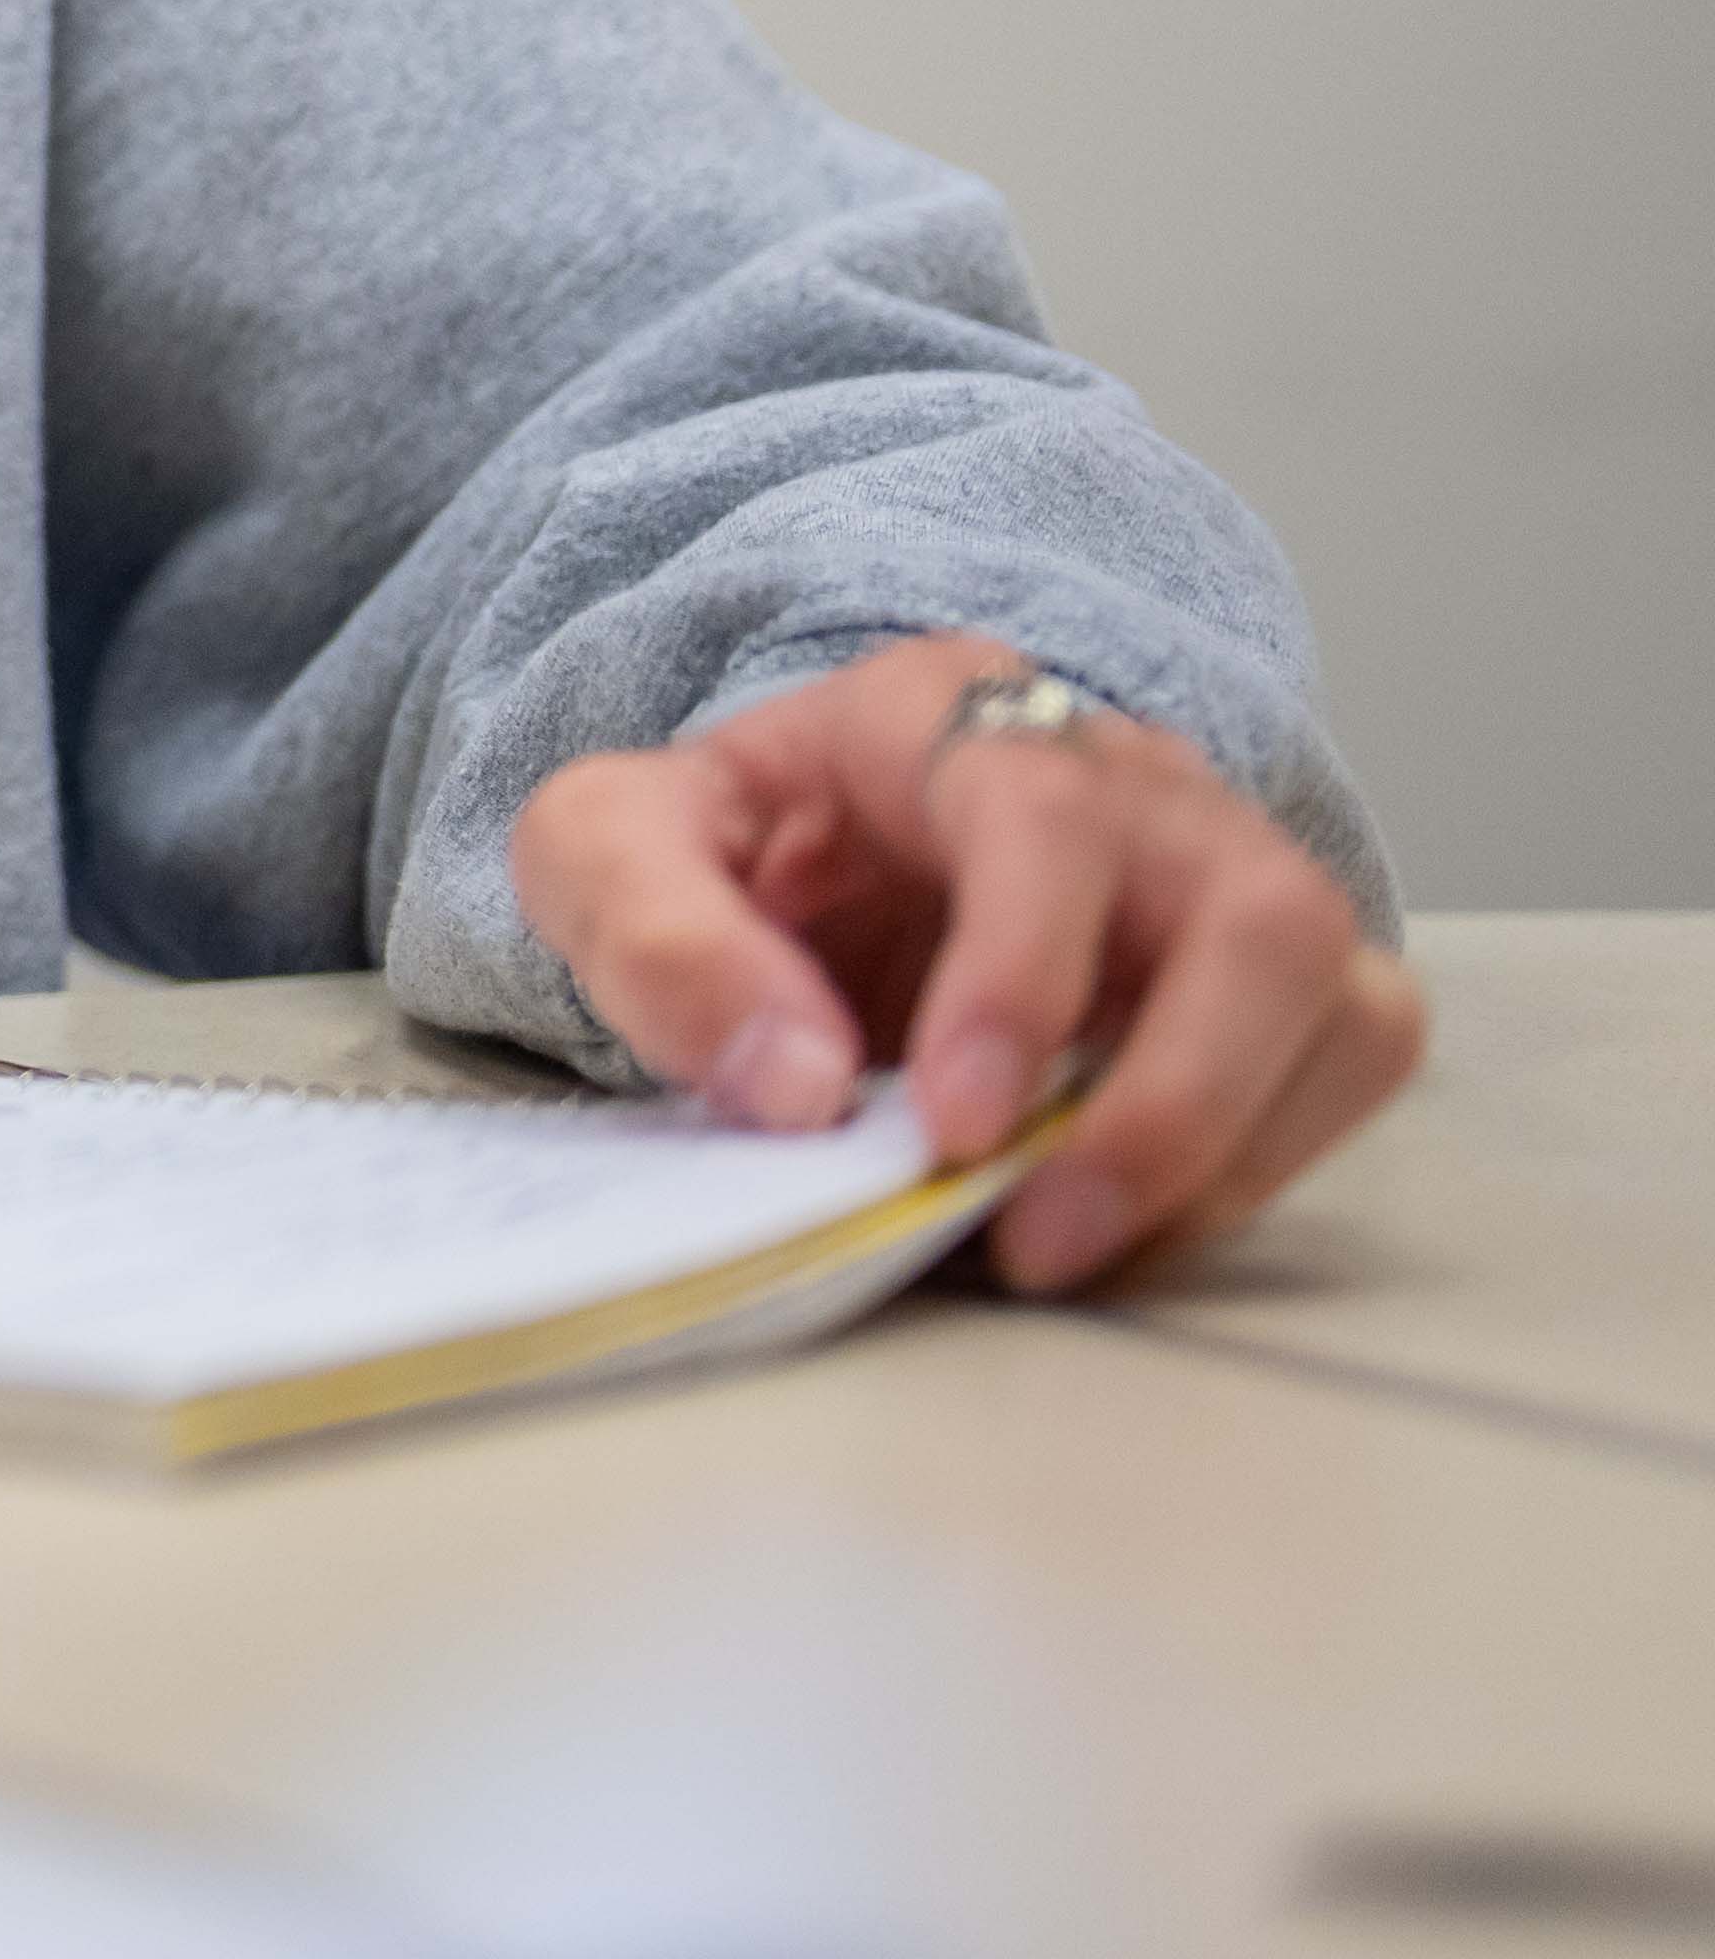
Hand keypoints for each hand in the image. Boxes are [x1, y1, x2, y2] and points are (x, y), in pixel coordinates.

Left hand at [510, 636, 1425, 1290]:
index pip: (1044, 809)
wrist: (787, 870)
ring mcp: (1223, 870)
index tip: (950, 1126)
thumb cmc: (720, 849)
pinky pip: (1353, 1058)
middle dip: (1168, 1096)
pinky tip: (1128, 1218)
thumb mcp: (604, 852)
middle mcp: (1129, 778)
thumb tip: (792, 1083)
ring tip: (1072, 1244)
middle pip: (1255, 910)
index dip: (1022, 974)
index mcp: (950, 714)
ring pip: (1339, 993)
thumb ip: (652, 935)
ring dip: (1228, 1147)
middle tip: (1035, 1229)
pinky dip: (1263, 1160)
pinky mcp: (1274, 974)